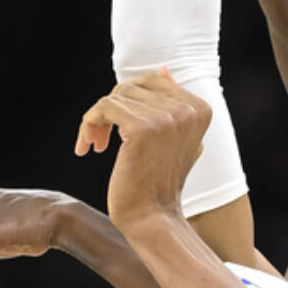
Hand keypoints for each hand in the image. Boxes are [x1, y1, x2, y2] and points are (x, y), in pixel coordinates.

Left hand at [76, 71, 210, 234]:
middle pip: (133, 86)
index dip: (130, 100)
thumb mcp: (176, 141)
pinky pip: (104, 107)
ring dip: (98, 120)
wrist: (152, 218)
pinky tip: (87, 147)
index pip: (154, 80)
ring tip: (93, 144)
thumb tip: (164, 69)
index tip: (117, 128)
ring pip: (115, 96)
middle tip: (100, 138)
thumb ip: (174, 105)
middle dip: (112, 109)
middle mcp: (187, 110)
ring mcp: (166, 118)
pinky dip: (89, 124)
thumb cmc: (159, 184)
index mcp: (200, 108)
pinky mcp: (141, 128)